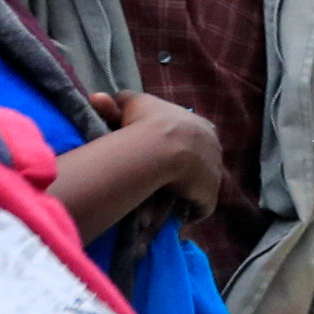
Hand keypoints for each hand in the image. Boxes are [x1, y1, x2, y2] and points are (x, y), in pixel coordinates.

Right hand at [90, 92, 221, 221]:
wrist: (158, 149)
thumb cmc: (145, 124)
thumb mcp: (129, 103)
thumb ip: (119, 102)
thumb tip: (98, 99)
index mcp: (201, 125)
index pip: (192, 137)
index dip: (175, 147)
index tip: (157, 155)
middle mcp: (213, 148)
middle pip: (198, 163)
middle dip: (181, 171)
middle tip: (156, 181)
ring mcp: (214, 173)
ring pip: (196, 186)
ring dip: (181, 192)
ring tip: (157, 202)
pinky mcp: (210, 195)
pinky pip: (197, 206)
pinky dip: (183, 209)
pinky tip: (166, 214)